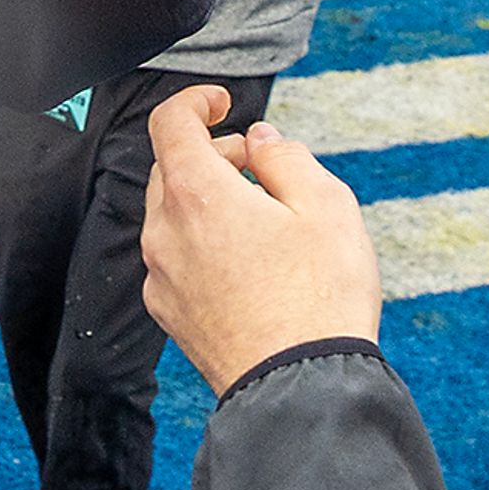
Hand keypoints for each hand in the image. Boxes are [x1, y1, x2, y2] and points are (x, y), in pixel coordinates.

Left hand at [139, 86, 381, 392]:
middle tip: (258, 165)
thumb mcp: (327, 206)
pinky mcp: (169, 313)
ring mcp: (161, 277)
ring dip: (206, 200)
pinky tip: (247, 262)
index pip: (168, 122)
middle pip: (170, 168)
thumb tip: (260, 141)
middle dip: (210, 153)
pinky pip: (175, 258)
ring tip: (261, 217)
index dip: (194, 101)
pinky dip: (201, 241)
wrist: (301, 389)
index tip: (221, 103)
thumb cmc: (320, 297)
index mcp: (197, 195)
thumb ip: (286, 158)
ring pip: (170, 215)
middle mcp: (165, 233)